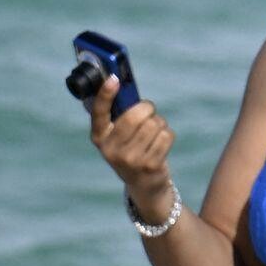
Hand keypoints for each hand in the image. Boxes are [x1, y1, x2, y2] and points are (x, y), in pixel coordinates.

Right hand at [89, 73, 176, 204]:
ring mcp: (130, 160)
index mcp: (99, 138)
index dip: (105, 94)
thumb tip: (121, 84)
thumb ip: (118, 114)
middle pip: (135, 115)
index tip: (114, 78)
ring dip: (159, 122)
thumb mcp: (118, 136)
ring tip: (155, 131)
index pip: (99, 113)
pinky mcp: (150, 166)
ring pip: (153, 124)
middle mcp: (111, 150)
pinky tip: (161, 142)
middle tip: (149, 111)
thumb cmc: (131, 149)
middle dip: (147, 108)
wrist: (144, 186)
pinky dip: (167, 134)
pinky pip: (166, 136)